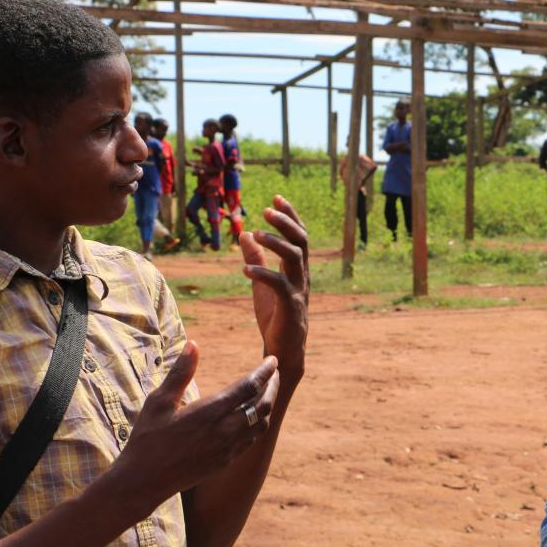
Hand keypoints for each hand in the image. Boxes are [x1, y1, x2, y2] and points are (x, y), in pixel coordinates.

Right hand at [116, 342, 279, 513]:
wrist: (143, 481)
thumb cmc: (147, 438)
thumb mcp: (159, 401)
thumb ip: (180, 373)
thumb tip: (193, 344)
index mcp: (209, 412)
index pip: (249, 387)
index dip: (265, 371)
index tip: (273, 360)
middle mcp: (224, 431)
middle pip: (263, 405)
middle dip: (273, 386)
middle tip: (275, 373)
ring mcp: (227, 449)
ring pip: (261, 425)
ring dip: (268, 406)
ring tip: (267, 392)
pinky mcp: (224, 462)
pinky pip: (251, 440)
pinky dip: (258, 424)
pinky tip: (252, 417)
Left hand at [239, 195, 308, 381]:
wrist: (283, 350)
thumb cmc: (275, 315)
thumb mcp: (262, 282)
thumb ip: (256, 257)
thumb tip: (244, 233)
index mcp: (296, 268)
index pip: (298, 235)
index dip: (290, 215)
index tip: (277, 197)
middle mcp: (301, 275)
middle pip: (301, 241)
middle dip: (286, 223)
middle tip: (267, 210)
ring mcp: (298, 290)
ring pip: (295, 258)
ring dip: (277, 243)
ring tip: (257, 233)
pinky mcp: (290, 306)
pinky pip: (279, 284)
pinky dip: (263, 274)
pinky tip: (245, 269)